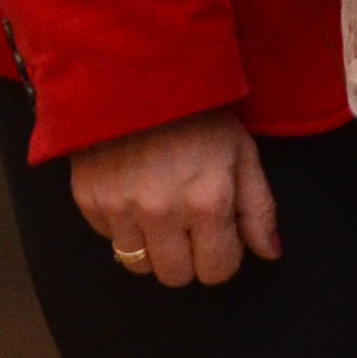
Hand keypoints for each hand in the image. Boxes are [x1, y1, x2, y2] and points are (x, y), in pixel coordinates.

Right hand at [66, 108, 279, 286]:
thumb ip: (258, 208)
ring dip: (154, 250)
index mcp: (207, 202)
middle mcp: (160, 213)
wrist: (135, 80)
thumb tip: (269, 253)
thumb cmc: (199, 115)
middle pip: (175, 277)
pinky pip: (109, 241)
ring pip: (138, 266)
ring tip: (162, 215)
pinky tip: (135, 198)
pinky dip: (125, 230)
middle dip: (189, 261)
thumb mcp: (243, 153)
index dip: (224, 259)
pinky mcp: (87, 202)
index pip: (217, 270)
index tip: (222, 239)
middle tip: (192, 231)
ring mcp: (118, 209)